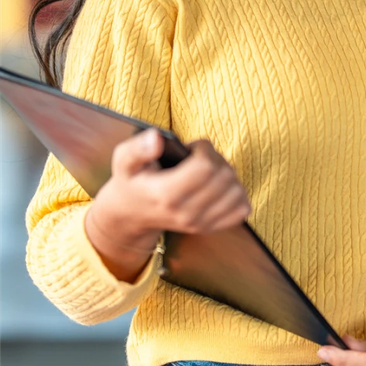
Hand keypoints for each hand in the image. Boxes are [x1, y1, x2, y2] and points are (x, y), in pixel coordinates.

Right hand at [85, 129, 251, 280]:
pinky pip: (241, 209)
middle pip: (224, 177)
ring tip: (210, 172)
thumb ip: (138, 148)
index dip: (204, 149)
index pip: (205, 167)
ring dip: (229, 175)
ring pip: (236, 191)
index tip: (193, 148)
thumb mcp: (124, 161)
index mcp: (165, 195)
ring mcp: (200, 223)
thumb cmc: (132, 182)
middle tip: (202, 158)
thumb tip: (157, 138)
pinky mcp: (211, 227)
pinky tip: (220, 187)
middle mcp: (185, 213)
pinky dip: (237, 194)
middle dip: (217, 159)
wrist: (132, 215)